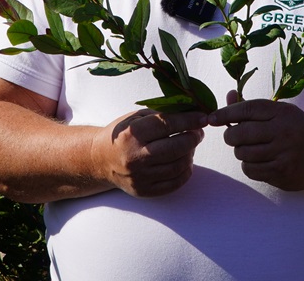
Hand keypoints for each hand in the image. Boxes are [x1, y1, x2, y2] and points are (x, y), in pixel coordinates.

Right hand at [91, 109, 206, 197]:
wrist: (100, 160)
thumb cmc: (122, 134)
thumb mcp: (136, 118)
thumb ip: (162, 115)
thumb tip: (192, 111)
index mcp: (132, 133)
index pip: (168, 124)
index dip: (190, 120)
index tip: (203, 117)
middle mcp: (135, 156)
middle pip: (177, 147)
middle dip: (194, 138)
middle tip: (198, 132)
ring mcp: (139, 176)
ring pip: (178, 166)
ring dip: (190, 154)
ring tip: (189, 146)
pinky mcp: (144, 190)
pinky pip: (174, 183)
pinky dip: (185, 172)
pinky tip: (185, 162)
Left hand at [209, 92, 303, 190]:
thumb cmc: (297, 132)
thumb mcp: (280, 113)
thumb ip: (253, 106)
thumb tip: (229, 95)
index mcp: (282, 112)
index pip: (247, 109)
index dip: (226, 113)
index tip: (212, 118)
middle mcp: (284, 132)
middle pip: (240, 133)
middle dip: (231, 136)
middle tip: (234, 137)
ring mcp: (283, 154)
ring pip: (243, 153)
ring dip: (241, 152)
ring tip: (252, 149)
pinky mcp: (281, 173)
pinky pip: (250, 170)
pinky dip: (249, 166)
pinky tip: (260, 161)